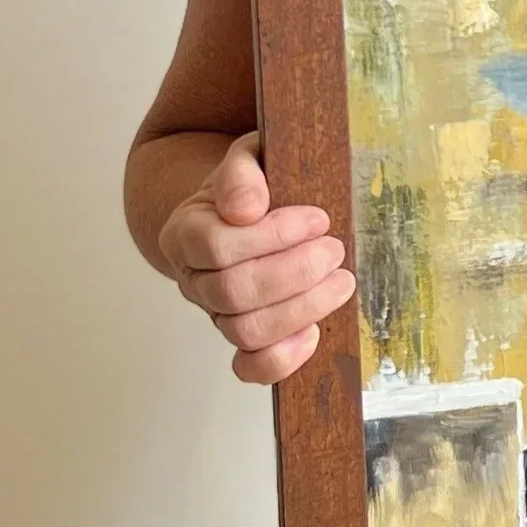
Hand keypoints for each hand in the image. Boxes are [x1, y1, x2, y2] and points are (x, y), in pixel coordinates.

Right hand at [158, 132, 356, 382]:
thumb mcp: (248, 159)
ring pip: (246, 330)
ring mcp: (216, 313)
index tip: (319, 218)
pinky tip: (314, 332)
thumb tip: (247, 208)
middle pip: (234, 292)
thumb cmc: (253, 185)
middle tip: (335, 250)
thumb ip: (242, 173)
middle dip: (295, 273)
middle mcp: (193, 279)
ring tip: (341, 281)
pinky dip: (283, 357)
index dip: (272, 236)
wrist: (246, 211)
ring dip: (302, 308)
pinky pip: (251, 366)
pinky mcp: (242, 339)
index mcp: (185, 232)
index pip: (217, 246)